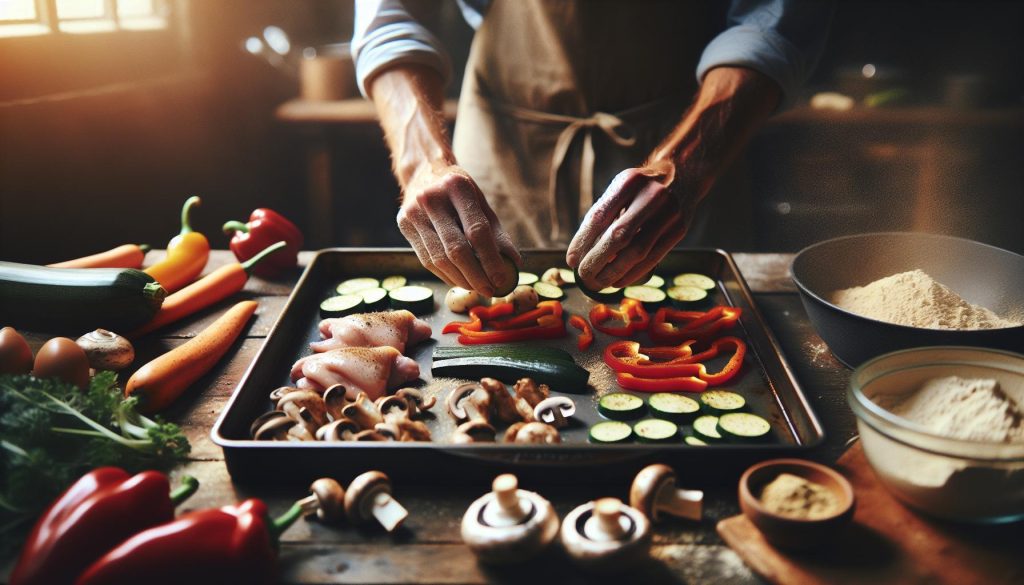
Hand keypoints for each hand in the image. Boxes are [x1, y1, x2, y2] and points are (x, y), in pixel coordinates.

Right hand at [397, 163, 519, 296]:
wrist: (423, 173)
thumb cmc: (459, 193)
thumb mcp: (482, 204)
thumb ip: (497, 234)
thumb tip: (514, 263)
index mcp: (457, 187)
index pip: (477, 231)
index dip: (491, 259)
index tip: (502, 279)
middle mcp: (431, 198)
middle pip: (456, 249)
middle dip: (475, 276)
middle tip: (490, 291)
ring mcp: (413, 212)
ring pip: (439, 259)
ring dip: (460, 280)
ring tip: (477, 288)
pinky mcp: (403, 224)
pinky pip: (426, 259)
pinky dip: (445, 275)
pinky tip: (459, 280)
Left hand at [566, 162, 697, 289]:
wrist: (682, 175)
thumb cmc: (640, 189)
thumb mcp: (621, 189)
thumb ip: (604, 214)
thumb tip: (581, 253)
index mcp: (629, 181)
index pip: (600, 216)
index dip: (583, 241)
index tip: (571, 260)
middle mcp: (651, 196)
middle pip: (619, 236)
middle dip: (597, 260)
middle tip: (583, 275)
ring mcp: (669, 213)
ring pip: (637, 251)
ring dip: (614, 272)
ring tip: (598, 282)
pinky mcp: (679, 229)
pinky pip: (653, 258)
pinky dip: (633, 273)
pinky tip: (619, 281)